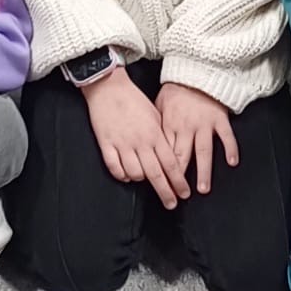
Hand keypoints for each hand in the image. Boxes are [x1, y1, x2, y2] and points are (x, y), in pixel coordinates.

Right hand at [79, 66, 188, 208]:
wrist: (108, 86)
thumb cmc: (133, 98)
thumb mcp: (155, 114)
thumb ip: (162, 135)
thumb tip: (171, 155)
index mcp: (154, 133)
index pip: (171, 164)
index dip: (179, 182)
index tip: (184, 194)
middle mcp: (140, 141)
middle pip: (156, 174)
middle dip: (166, 193)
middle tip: (171, 204)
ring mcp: (122, 143)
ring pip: (135, 173)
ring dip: (141, 180)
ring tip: (144, 180)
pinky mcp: (106, 143)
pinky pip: (114, 168)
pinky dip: (121, 175)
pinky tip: (126, 175)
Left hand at [156, 81, 239, 195]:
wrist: (194, 71)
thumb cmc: (175, 89)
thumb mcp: (159, 105)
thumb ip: (157, 126)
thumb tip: (151, 145)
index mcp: (169, 124)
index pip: (166, 152)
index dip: (165, 170)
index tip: (165, 185)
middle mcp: (186, 126)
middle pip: (183, 155)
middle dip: (181, 177)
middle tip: (182, 194)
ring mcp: (204, 123)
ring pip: (204, 151)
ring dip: (203, 171)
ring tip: (203, 188)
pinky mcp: (219, 119)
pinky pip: (226, 136)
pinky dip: (230, 149)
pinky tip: (231, 162)